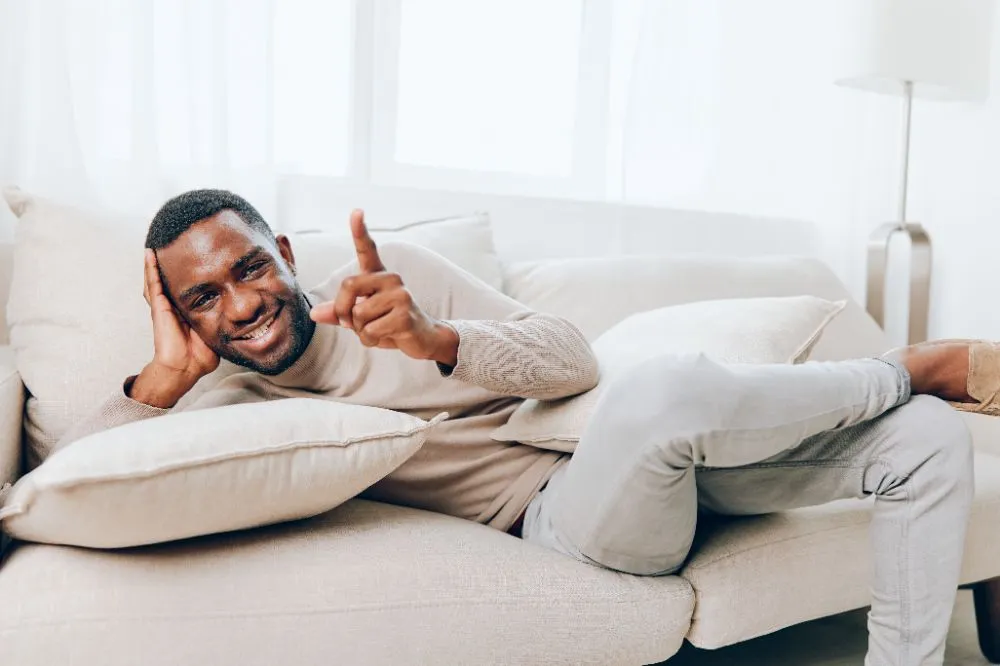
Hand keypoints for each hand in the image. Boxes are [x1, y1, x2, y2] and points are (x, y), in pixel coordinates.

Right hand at [130, 249, 219, 407]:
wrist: (187, 367)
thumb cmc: (202, 353)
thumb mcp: (219, 328)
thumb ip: (226, 316)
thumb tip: (246, 308)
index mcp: (187, 308)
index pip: (188, 283)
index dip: (189, 268)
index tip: (195, 250)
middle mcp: (174, 303)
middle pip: (172, 276)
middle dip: (173, 259)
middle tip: (175, 239)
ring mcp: (164, 304)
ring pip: (159, 276)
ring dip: (158, 259)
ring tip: (160, 240)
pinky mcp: (159, 306)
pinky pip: (153, 283)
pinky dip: (151, 268)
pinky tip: (150, 254)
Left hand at [309, 210, 458, 365]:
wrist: (422, 338)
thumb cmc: (389, 324)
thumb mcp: (361, 318)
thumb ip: (338, 313)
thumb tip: (314, 314)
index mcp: (378, 276)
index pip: (368, 250)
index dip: (360, 230)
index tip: (356, 211)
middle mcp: (391, 279)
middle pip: (348, 285)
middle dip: (342, 311)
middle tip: (350, 324)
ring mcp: (400, 295)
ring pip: (358, 314)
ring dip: (361, 331)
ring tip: (378, 330)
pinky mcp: (405, 314)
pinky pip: (370, 330)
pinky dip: (371, 340)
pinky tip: (387, 336)